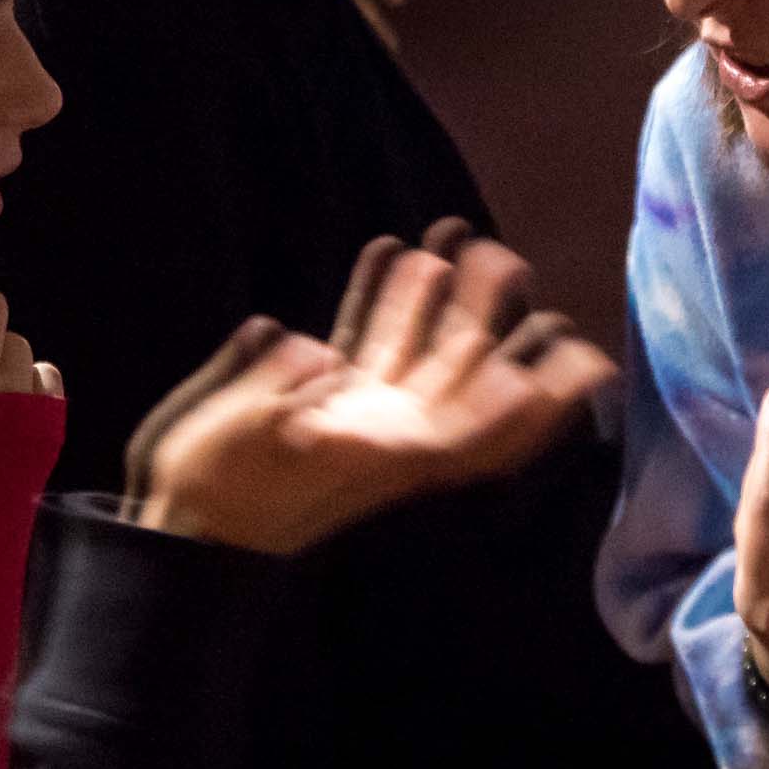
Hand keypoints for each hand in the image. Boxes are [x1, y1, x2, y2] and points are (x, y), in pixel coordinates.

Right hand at [128, 230, 614, 554]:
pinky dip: (377, 298)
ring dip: (436, 293)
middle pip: (460, 371)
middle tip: (505, 255)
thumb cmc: (212, 497)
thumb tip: (308, 353)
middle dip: (486, 314)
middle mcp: (389, 436)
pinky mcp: (325, 405)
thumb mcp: (241, 449)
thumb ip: (277, 397)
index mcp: (386, 456)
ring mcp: (360, 417)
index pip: (480, 430)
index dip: (538, 403)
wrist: (180, 536)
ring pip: (416, 347)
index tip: (588, 365)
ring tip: (452, 231)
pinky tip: (386, 247)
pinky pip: (364, 341)